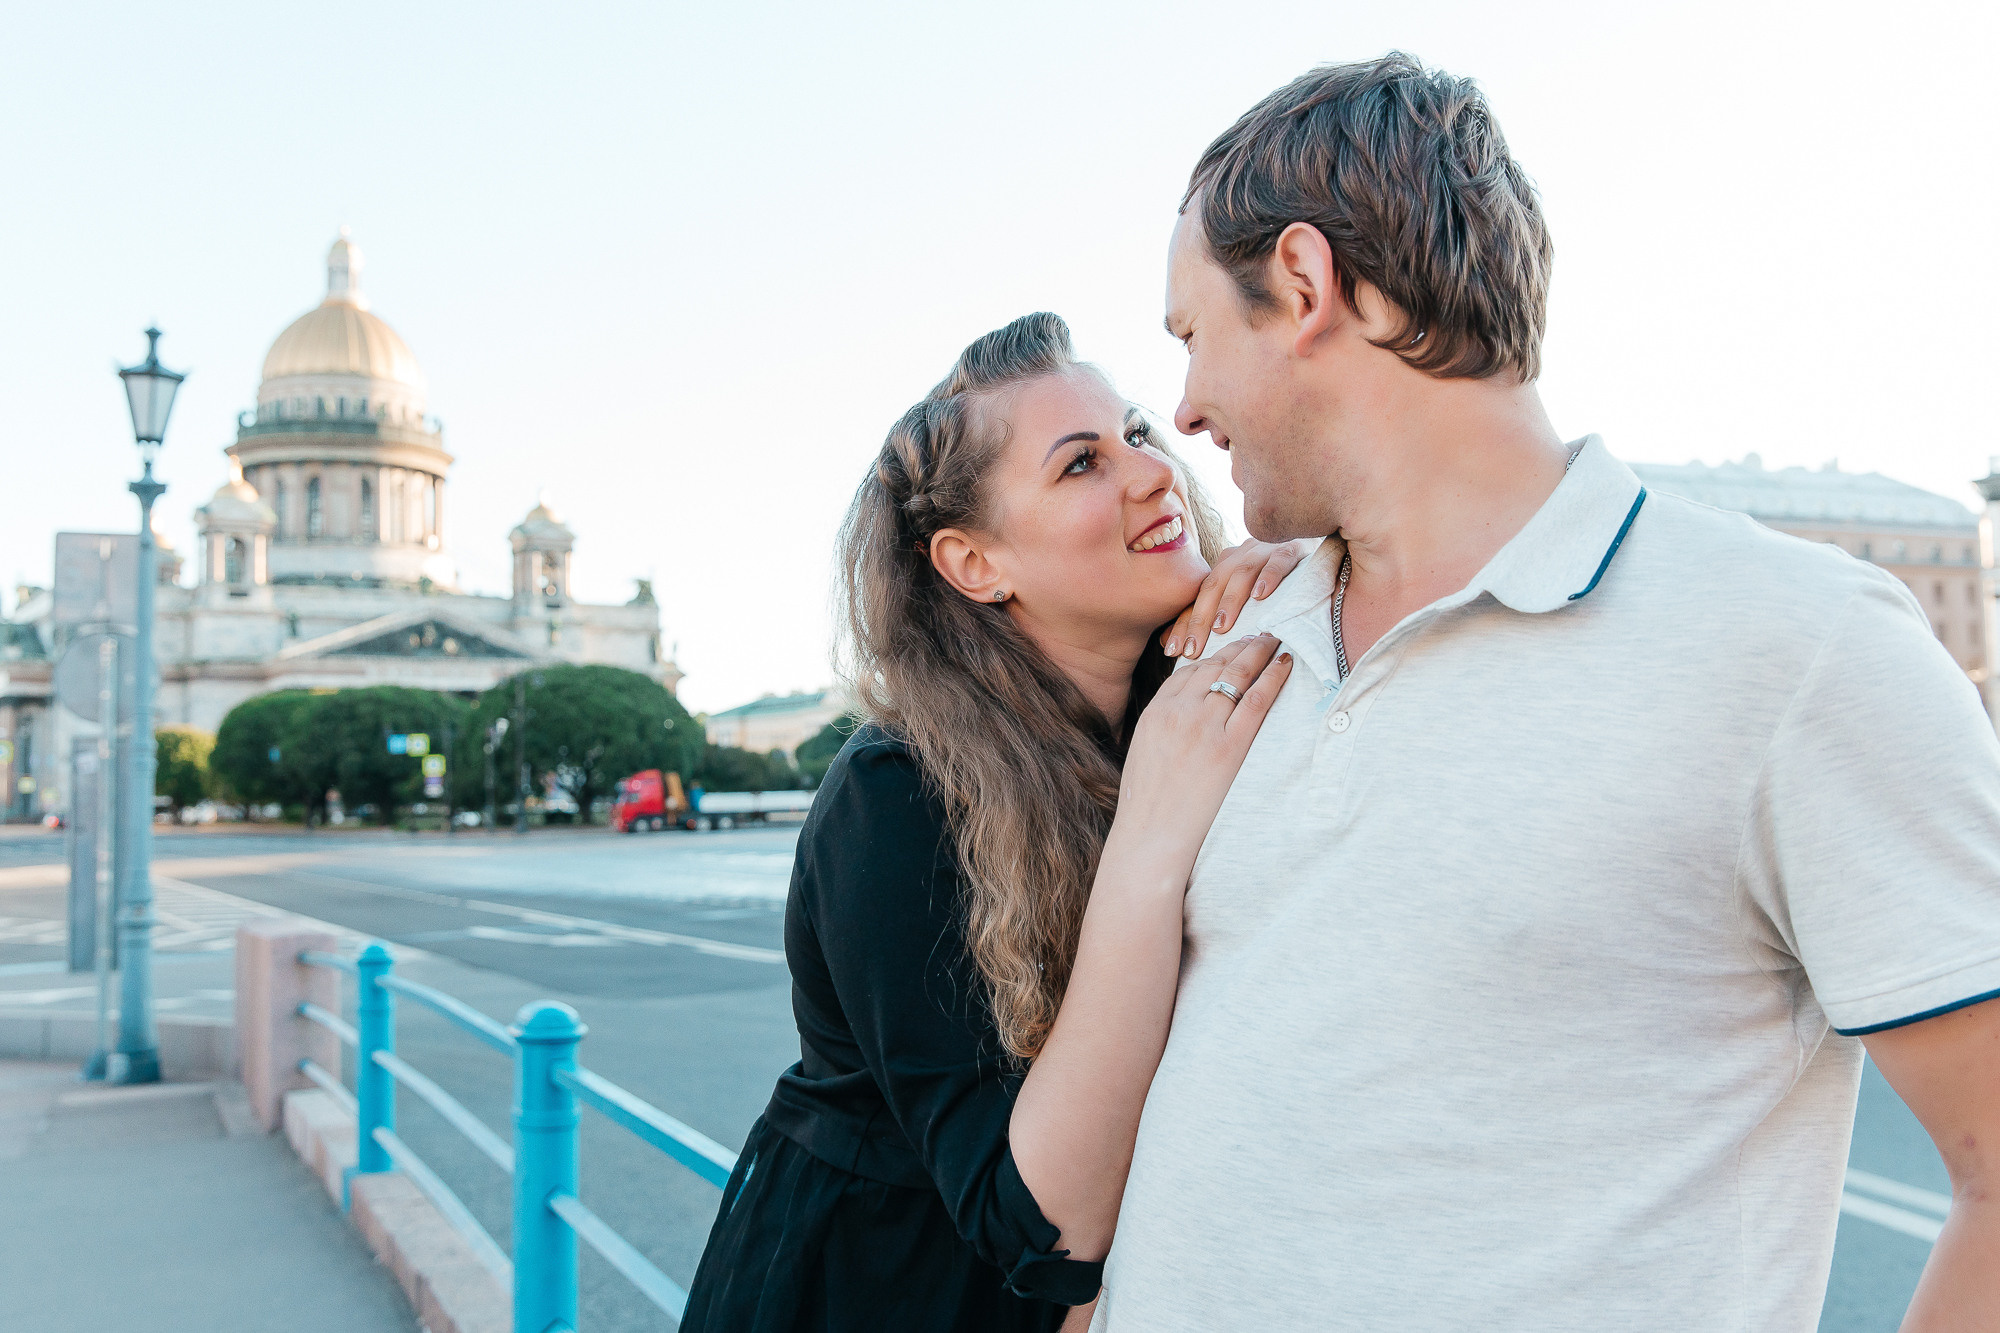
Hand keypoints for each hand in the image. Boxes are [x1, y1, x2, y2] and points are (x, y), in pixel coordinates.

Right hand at [1113, 633, 1292, 875]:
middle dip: (1239, 647)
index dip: (1213, 657)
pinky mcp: (1230, 746)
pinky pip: (1256, 700)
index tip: (1230, 650)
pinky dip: (1273, 677)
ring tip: (1274, 642)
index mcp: (1155, 712)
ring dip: (1259, 653)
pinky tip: (1285, 664)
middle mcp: (1179, 712)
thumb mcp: (1145, 754)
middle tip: (1259, 636)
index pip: (1187, 672)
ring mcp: (1204, 727)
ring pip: (1236, 675)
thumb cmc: (1147, 806)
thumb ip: (1163, 728)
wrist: (1151, 836)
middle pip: (1214, 666)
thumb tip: (1183, 719)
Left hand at [1161, 539, 1316, 658]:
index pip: (1198, 597)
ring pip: (1241, 573)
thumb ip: (1206, 618)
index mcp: (1224, 566)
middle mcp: (1240, 555)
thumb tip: (1166, 644)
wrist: (1314, 550)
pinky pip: (1278, 560)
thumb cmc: (1274, 588)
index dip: (1185, 624)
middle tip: (1193, 648)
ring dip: (1230, 601)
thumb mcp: (1238, 601)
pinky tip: (1261, 596)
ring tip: (1222, 627)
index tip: (1173, 652)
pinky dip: (1269, 576)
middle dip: (1201, 619)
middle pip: (1213, 585)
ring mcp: (1264, 550)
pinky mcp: (1292, 548)